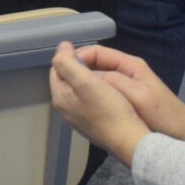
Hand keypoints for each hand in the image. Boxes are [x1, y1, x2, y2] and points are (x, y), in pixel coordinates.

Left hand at [48, 43, 157, 161]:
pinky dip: (95, 92)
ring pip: (78, 91)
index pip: (57, 69)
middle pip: (67, 80)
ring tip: (104, 73)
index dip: (70, 57)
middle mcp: (65, 109)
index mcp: (60, 97)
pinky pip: (88, 101)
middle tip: (97, 62)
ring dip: (88, 80)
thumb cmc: (108, 108)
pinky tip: (108, 92)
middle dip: (78, 68)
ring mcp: (78, 119)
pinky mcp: (91, 124)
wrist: (127, 139)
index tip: (87, 52)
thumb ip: (68, 62)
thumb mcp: (85, 80)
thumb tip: (62, 46)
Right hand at [69, 43, 184, 142]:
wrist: (181, 135)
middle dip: (78, 70)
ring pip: (96, 78)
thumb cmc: (162, 114)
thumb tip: (86, 72)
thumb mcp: (137, 96)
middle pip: (94, 64)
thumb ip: (114, 81)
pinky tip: (83, 104)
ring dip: (83, 83)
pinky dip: (90, 94)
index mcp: (129, 65)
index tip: (64, 69)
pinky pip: (101, 91)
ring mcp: (123, 85)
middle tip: (63, 84)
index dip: (79, 57)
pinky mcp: (122, 99)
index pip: (97, 52)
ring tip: (69, 94)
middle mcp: (125, 71)